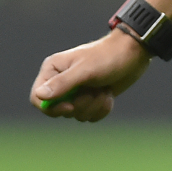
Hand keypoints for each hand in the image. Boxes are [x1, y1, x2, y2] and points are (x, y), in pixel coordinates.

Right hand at [30, 29, 151, 121]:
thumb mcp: (85, 70)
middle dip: (81, 104)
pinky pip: (90, 116)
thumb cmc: (108, 56)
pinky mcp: (90, 98)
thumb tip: (40, 96)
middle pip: (58, 111)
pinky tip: (109, 94)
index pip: (37, 98)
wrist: (134, 54)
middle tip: (94, 90)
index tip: (70, 107)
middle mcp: (61, 81)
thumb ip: (63, 83)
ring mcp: (76, 91)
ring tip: (104, 88)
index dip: (51, 108)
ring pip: (77, 115)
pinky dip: (102, 108)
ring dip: (94, 105)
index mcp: (53, 69)